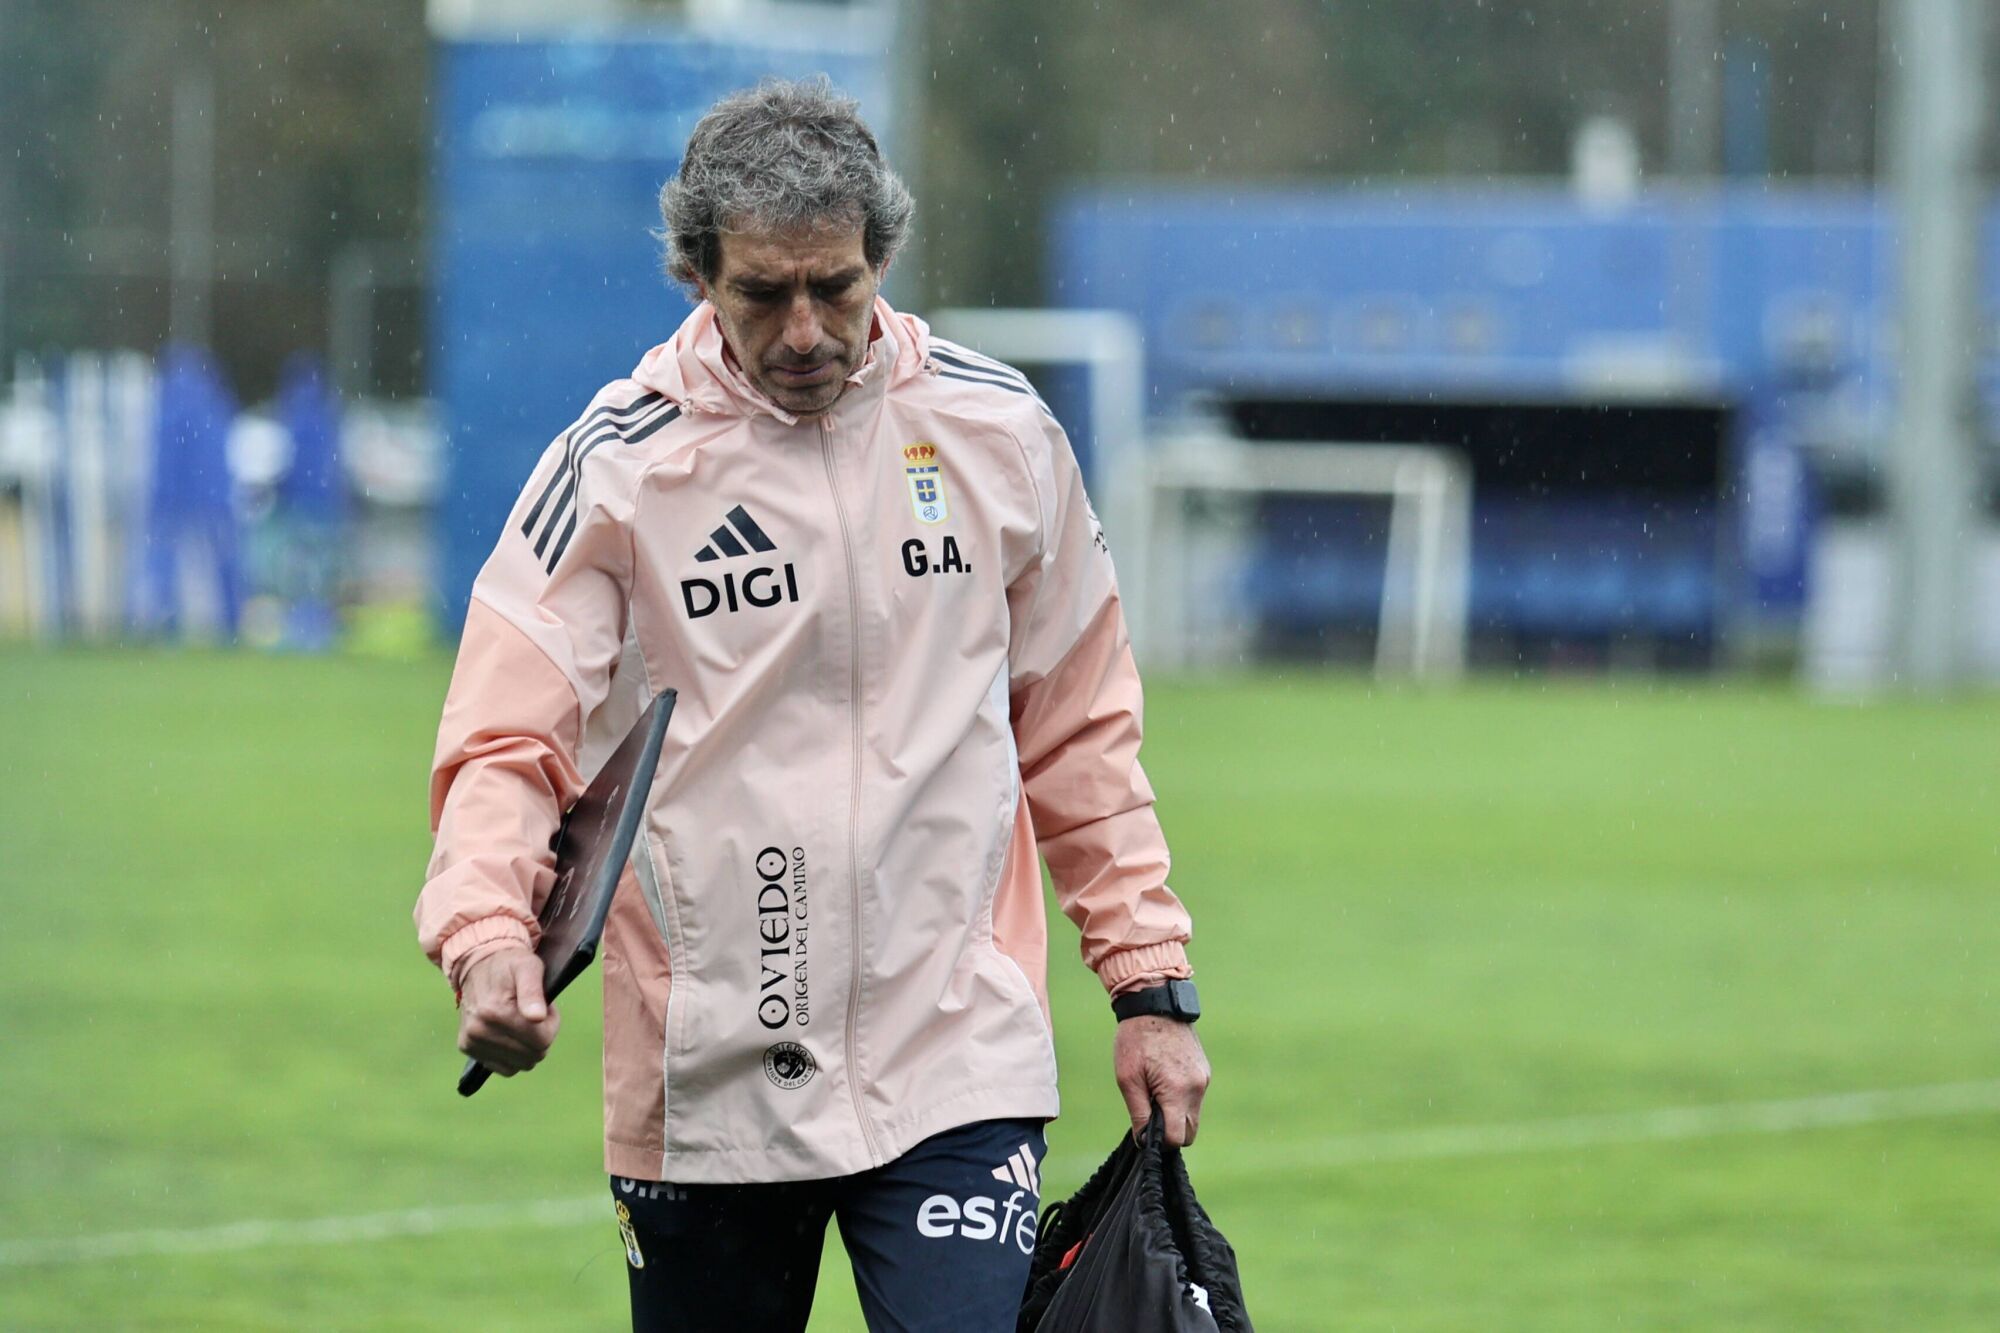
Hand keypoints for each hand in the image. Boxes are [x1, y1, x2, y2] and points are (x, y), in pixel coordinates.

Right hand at [457, 947, 559, 1076]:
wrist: (477, 964)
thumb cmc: (509, 965)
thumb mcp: (528, 967)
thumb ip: (534, 992)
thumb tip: (537, 1018)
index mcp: (495, 1011)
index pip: (542, 1041)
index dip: (551, 1025)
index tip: (544, 1009)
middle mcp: (479, 1030)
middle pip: (533, 1055)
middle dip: (540, 1036)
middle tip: (534, 1014)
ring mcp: (471, 1041)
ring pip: (520, 1065)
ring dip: (527, 1046)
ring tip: (521, 1022)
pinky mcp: (467, 1047)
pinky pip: (504, 1068)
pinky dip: (513, 1055)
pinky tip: (510, 1034)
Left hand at [1113, 1015, 1210, 1146]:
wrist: (1155, 1004)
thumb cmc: (1136, 1040)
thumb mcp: (1128, 1078)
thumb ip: (1139, 1113)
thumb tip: (1144, 1141)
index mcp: (1178, 1091)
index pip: (1177, 1138)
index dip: (1159, 1141)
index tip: (1145, 1129)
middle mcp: (1197, 1088)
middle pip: (1189, 1132)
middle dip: (1170, 1131)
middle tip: (1149, 1111)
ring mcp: (1204, 1079)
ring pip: (1193, 1116)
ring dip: (1175, 1114)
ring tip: (1155, 1091)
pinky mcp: (1205, 1072)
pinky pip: (1195, 1098)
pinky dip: (1181, 1100)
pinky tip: (1164, 1080)